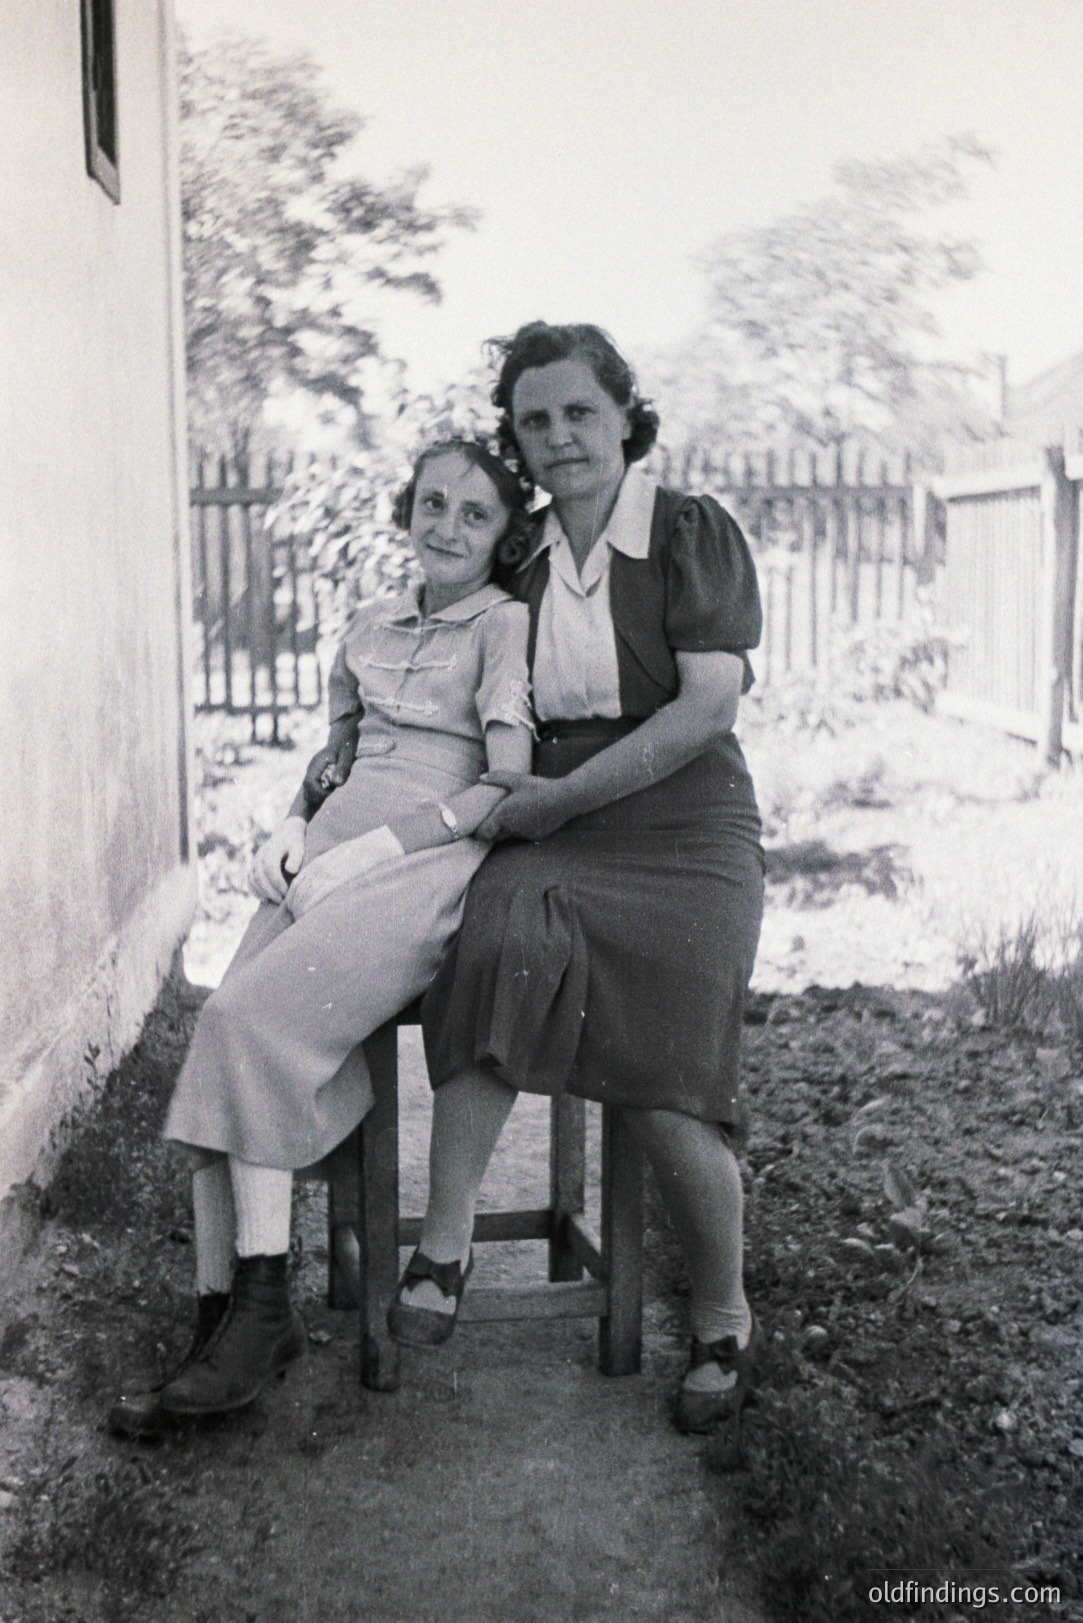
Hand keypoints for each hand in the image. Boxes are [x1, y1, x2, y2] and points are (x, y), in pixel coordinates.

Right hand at [251, 816, 306, 902]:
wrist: (286, 832)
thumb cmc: (295, 842)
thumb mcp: (299, 847)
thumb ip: (296, 858)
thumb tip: (291, 871)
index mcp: (271, 850)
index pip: (270, 869)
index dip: (277, 883)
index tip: (286, 893)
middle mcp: (260, 855)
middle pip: (260, 876)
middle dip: (270, 890)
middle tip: (281, 901)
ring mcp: (255, 860)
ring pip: (253, 878)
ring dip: (262, 892)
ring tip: (275, 901)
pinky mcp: (254, 866)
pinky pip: (250, 879)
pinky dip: (254, 890)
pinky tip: (264, 899)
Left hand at [286, 825, 403, 918]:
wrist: (371, 848)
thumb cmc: (358, 856)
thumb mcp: (337, 859)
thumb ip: (326, 870)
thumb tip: (321, 883)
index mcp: (317, 864)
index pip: (296, 885)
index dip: (292, 899)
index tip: (294, 909)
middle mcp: (317, 870)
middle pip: (298, 893)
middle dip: (294, 907)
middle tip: (297, 918)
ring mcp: (326, 876)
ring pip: (304, 897)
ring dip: (300, 911)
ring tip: (303, 920)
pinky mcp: (335, 882)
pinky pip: (315, 898)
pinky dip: (308, 909)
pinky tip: (308, 916)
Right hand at [302, 736, 354, 810]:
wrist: (344, 735)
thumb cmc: (346, 746)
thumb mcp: (347, 757)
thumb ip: (342, 769)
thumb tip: (337, 783)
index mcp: (318, 762)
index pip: (310, 782)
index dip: (318, 791)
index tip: (330, 792)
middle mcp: (312, 765)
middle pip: (306, 785)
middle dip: (316, 794)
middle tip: (330, 794)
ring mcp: (312, 767)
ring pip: (307, 785)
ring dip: (316, 793)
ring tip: (330, 792)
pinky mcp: (315, 769)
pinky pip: (311, 783)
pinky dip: (317, 790)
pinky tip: (328, 789)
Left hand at [476, 771, 569, 842]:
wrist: (564, 799)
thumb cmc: (539, 788)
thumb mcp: (517, 779)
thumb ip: (497, 777)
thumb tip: (481, 777)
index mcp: (503, 816)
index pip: (484, 833)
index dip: (480, 831)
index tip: (480, 823)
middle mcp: (512, 828)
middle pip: (495, 836)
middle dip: (493, 829)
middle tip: (494, 817)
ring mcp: (524, 834)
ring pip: (510, 835)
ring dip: (508, 828)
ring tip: (513, 813)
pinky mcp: (535, 836)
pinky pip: (523, 835)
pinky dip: (522, 828)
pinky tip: (529, 815)